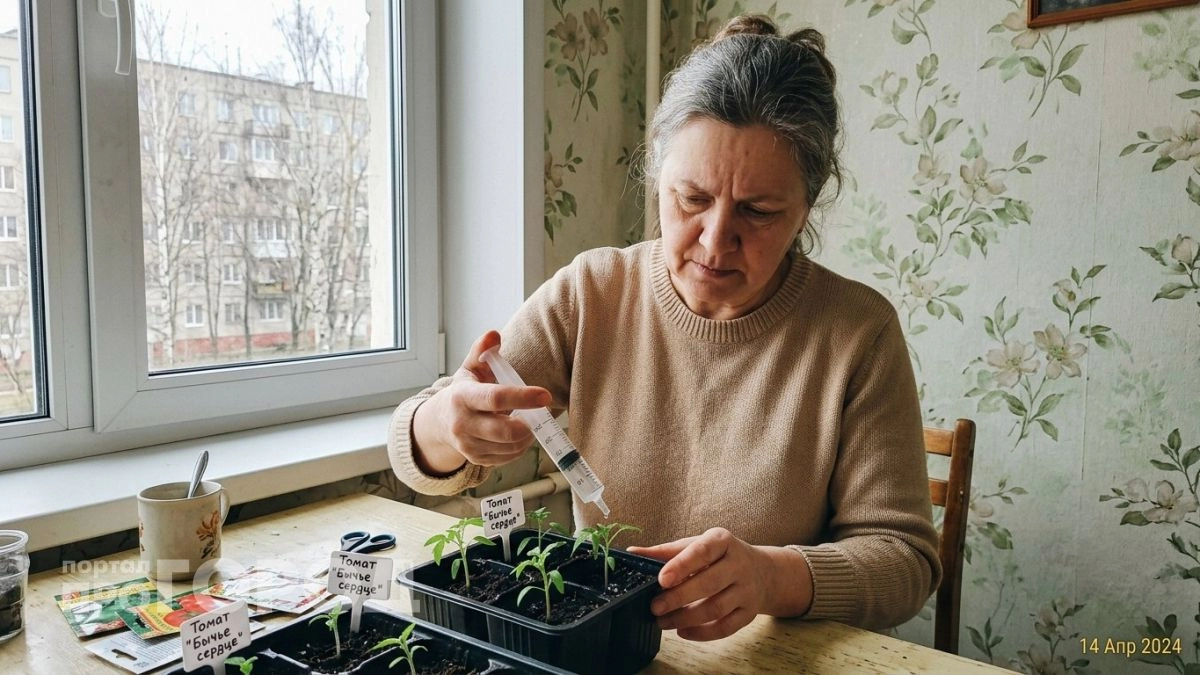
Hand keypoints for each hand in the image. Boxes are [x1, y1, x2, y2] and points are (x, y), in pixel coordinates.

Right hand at [412, 331, 550, 472]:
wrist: (440, 423)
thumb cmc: (463, 392)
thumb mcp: (470, 368)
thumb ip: (482, 350)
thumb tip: (494, 334)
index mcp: (462, 397)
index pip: (495, 398)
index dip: (523, 397)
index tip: (545, 395)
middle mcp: (462, 424)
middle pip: (505, 431)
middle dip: (530, 423)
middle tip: (541, 411)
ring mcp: (468, 446)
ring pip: (511, 446)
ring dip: (529, 434)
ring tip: (530, 419)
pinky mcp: (477, 459)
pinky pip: (509, 457)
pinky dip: (521, 446)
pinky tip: (520, 432)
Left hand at [628, 528, 774, 640]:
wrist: (762, 571)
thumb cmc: (720, 556)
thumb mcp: (696, 544)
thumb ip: (665, 551)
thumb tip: (632, 553)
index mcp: (722, 541)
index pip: (702, 551)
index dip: (682, 565)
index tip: (662, 579)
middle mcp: (738, 564)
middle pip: (709, 583)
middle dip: (679, 598)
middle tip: (655, 607)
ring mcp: (747, 589)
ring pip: (716, 608)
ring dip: (686, 618)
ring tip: (663, 622)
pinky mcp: (750, 612)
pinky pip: (726, 627)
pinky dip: (703, 633)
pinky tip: (683, 631)